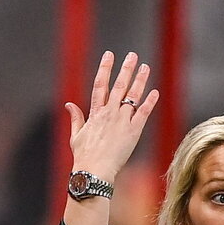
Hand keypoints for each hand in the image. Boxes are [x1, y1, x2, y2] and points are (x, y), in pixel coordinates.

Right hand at [65, 50, 159, 179]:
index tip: (109, 55)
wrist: (95, 170)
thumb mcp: (76, 135)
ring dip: (139, 80)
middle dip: (126, 69)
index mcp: (95, 112)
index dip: (105, 68)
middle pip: (119, 85)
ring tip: (145, 67)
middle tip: (132, 55)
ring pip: (132, 95)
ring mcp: (122, 121)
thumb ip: (76, 118)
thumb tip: (69, 105)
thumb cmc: (84, 156)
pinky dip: (149, 102)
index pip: (100, 84)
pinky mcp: (133, 131)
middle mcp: (109, 113)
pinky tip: (154, 92)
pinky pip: (143, 113)